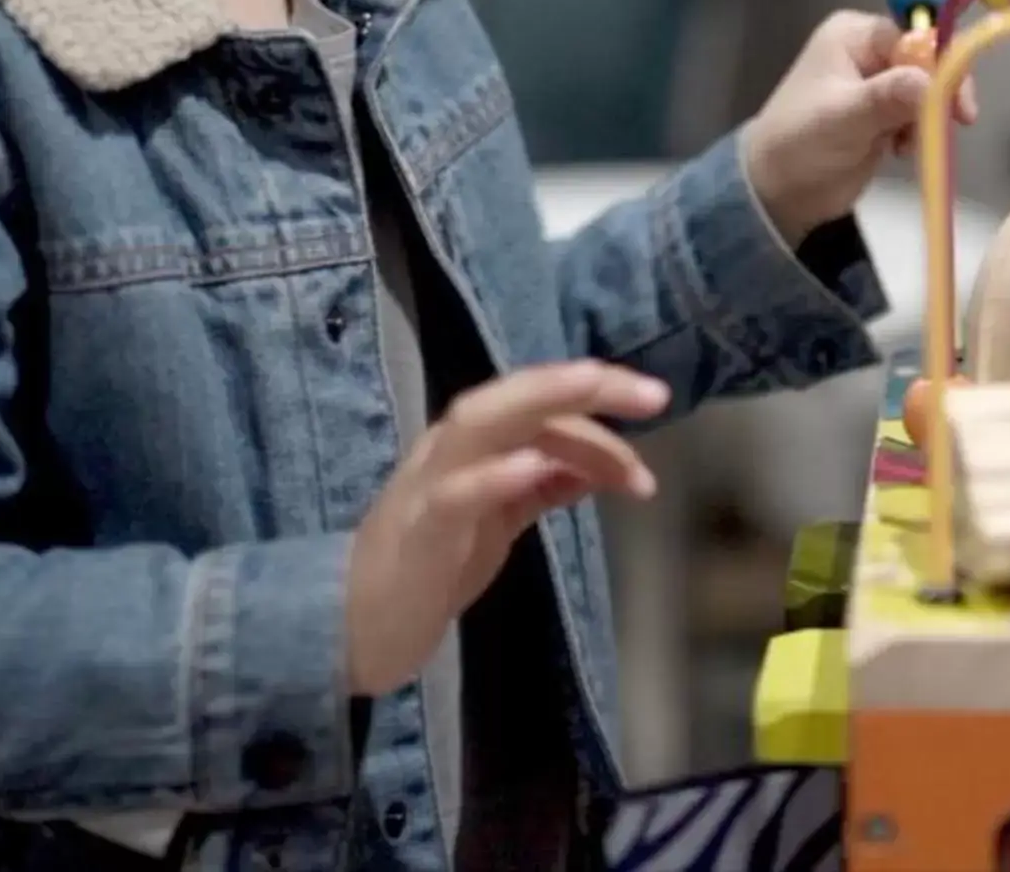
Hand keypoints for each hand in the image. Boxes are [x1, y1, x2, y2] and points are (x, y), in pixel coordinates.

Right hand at [347, 361, 668, 696]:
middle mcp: (448, 449)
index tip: (655, 410)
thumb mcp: (502, 519)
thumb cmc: (432, 566)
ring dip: (542, 404)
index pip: (540, 406)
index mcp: (472, 445)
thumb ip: (548, 485)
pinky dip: (492, 476)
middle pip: (514, 395)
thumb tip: (608, 462)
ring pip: (478, 423)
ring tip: (594, 386)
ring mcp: (428, 486)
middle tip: (651, 393)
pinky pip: (452, 496)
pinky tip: (533, 467)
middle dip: (582, 384)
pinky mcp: (418, 533)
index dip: (598, 405)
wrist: (354, 626)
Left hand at [740, 10, 976, 247]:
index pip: (916, 36)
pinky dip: (919, 132)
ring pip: (929, 90)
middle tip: (953, 124)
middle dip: (939, 94)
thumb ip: (889, 97)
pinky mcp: (885, 113)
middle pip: (929, 61)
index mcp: (855, 35)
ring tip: (905, 146)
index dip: (943, 64)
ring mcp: (878, 83)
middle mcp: (869, 51)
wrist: (779, 191)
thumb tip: (936, 81)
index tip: (959, 102)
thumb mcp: (844, 117)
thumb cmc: (800, 143)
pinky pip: (920, 113)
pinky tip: (900, 151)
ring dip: (928, 118)